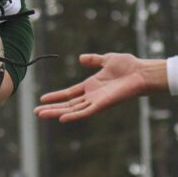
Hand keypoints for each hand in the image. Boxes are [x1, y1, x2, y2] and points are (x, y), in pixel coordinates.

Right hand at [34, 53, 167, 122]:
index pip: (69, 94)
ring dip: (57, 112)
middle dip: (52, 108)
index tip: (42, 99)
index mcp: (91, 86)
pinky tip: (62, 118)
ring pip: (72, 109)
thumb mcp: (107, 60)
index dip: (56, 96)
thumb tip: (81, 58)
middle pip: (67, 104)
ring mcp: (96, 101)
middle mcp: (92, 96)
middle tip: (36, 113)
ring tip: (42, 115)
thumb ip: (94, 60)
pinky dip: (74, 116)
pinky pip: (85, 112)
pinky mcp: (103, 104)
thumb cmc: (128, 66)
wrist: (141, 72)